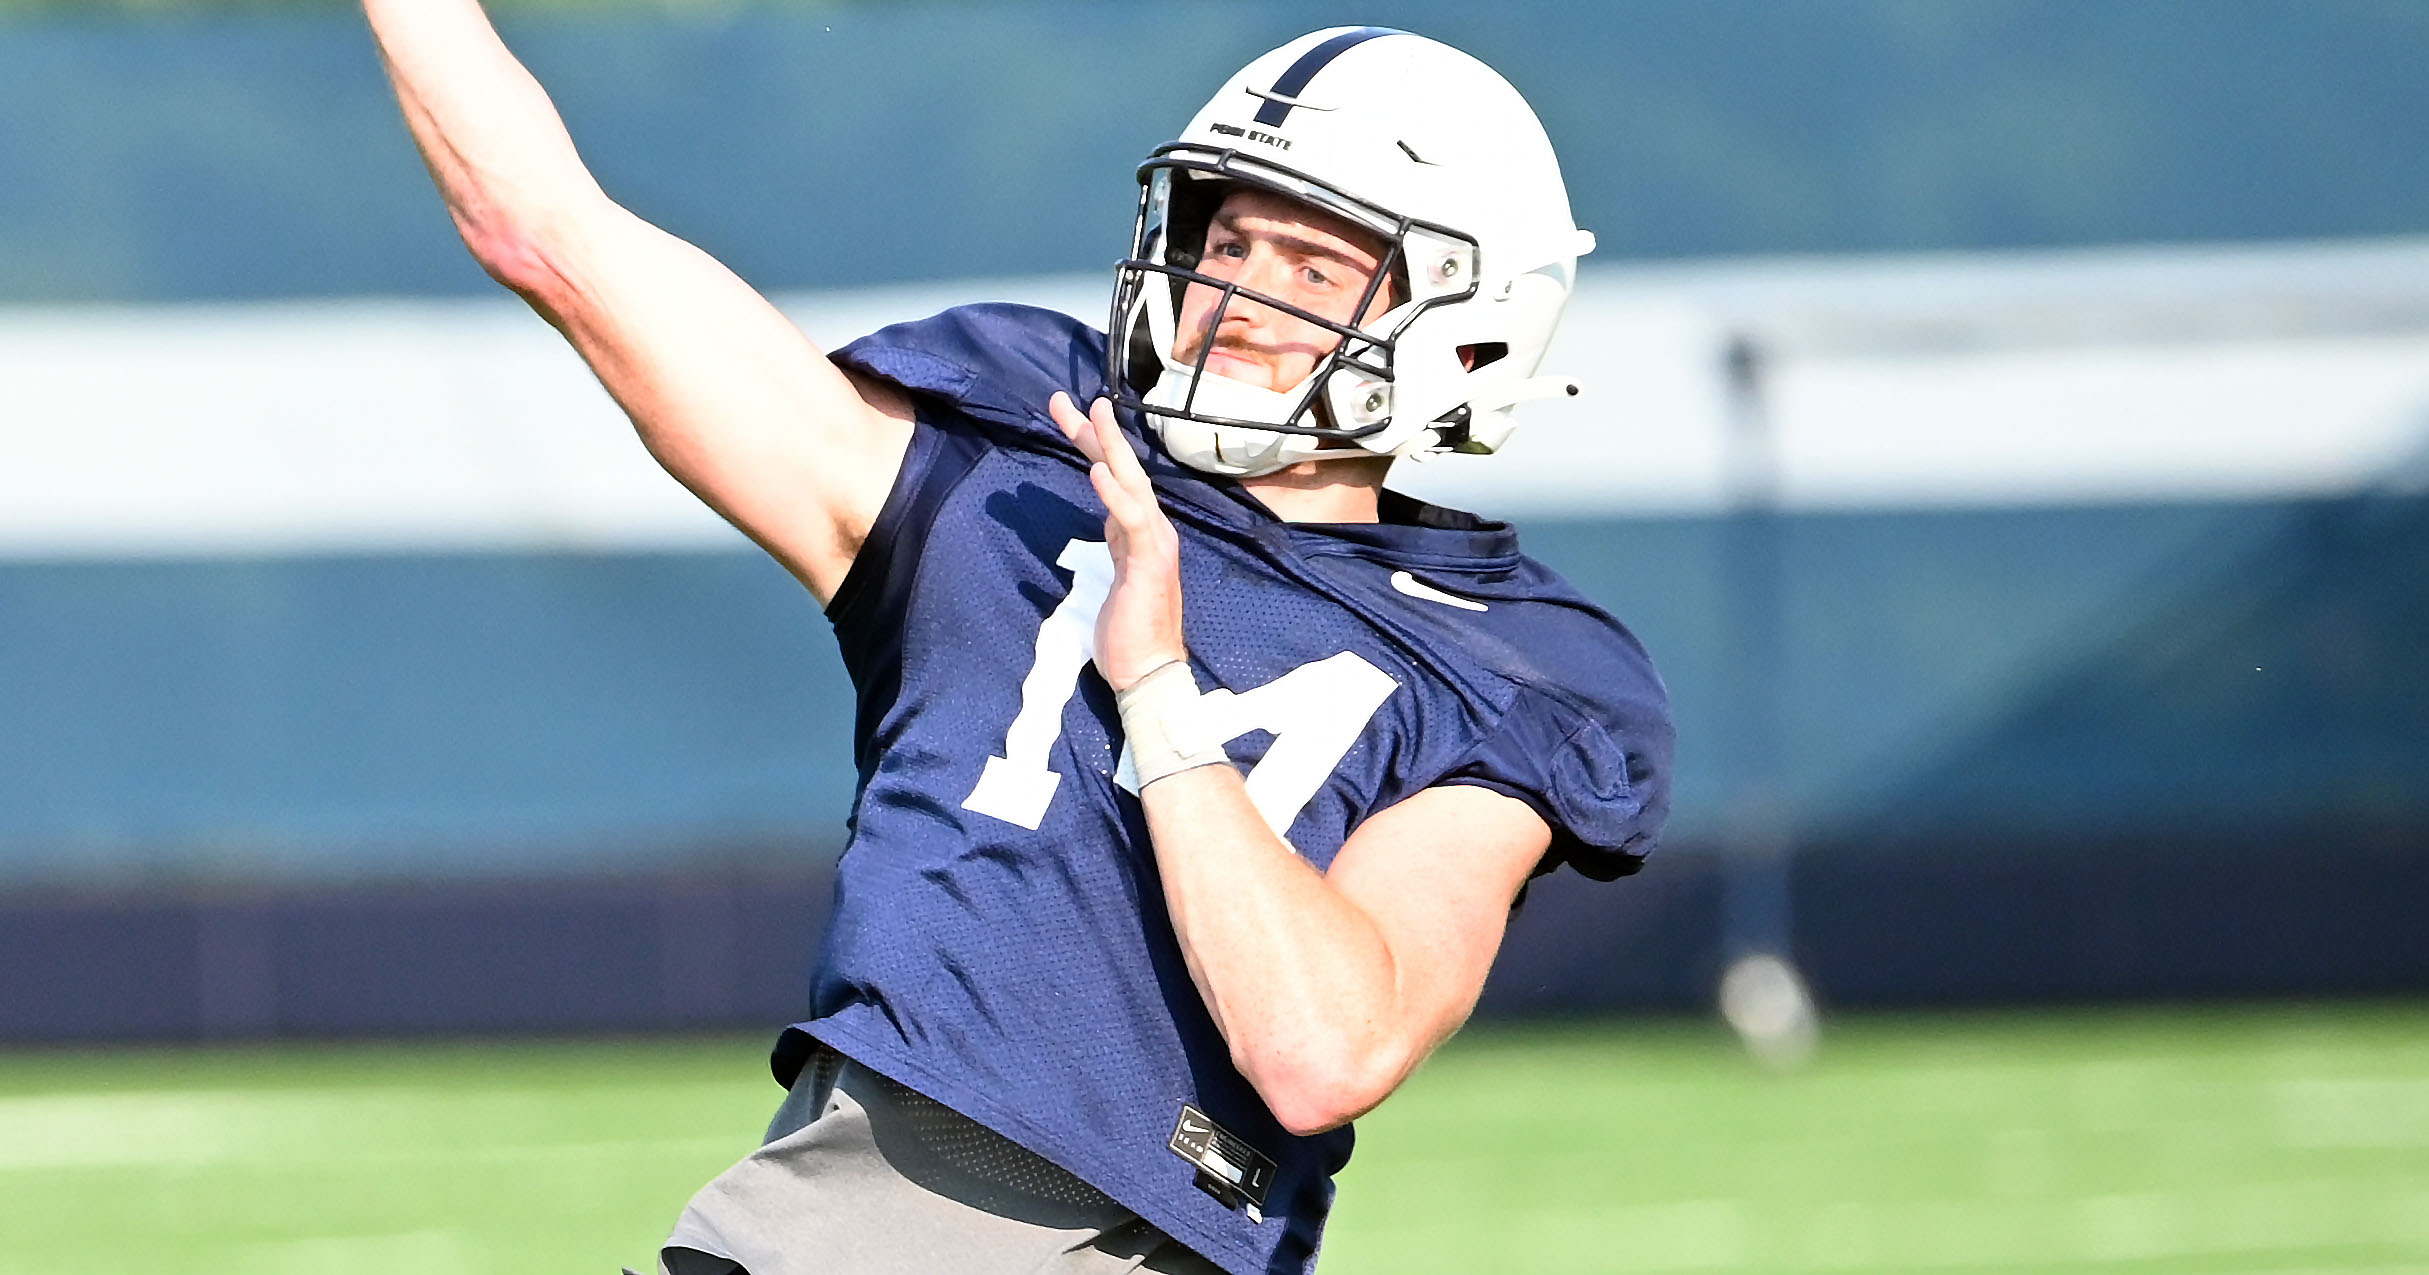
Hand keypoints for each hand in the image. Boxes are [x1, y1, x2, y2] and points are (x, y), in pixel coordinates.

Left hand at [1049, 392, 1186, 691]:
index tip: (1068, 417)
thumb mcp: (1112, 581)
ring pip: (1132, 483)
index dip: (1093, 447)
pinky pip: (1133, 520)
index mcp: (1140, 533)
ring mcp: (1155, 543)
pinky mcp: (1150, 563)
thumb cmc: (1128, 634)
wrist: (1150, 672)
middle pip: (1123, 470)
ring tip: (1091, 413)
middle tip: (1071, 399)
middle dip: (1097, 433)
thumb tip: (1101, 527)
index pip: (1115, 479)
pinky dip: (1116, 493)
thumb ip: (1111, 549)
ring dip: (1110, 447)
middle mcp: (1152, 529)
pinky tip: (1100, 470)